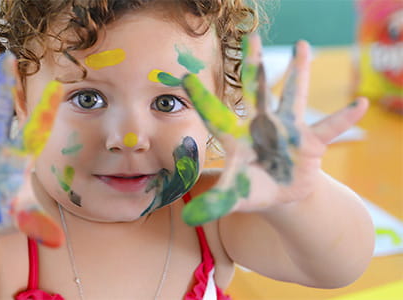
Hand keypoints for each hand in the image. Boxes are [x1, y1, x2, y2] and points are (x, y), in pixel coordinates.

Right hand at [0, 53, 63, 246]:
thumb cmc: (2, 215)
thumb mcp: (20, 219)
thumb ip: (36, 225)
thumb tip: (56, 242)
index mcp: (18, 157)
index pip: (33, 129)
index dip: (42, 110)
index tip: (54, 87)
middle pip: (2, 110)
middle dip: (5, 85)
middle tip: (9, 58)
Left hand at [180, 35, 367, 224]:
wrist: (280, 193)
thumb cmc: (252, 188)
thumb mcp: (234, 196)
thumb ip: (216, 202)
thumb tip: (190, 218)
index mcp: (236, 137)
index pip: (215, 114)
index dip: (201, 97)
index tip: (184, 74)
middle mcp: (260, 125)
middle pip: (255, 90)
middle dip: (252, 65)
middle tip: (250, 36)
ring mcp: (286, 129)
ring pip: (292, 96)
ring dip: (298, 72)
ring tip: (302, 46)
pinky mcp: (309, 141)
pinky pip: (329, 127)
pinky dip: (344, 117)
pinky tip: (361, 103)